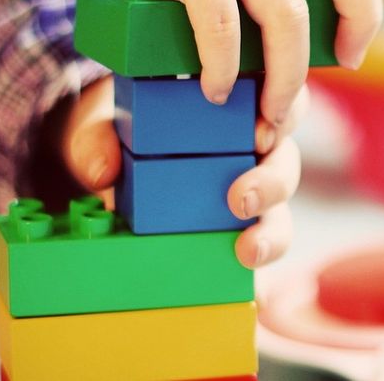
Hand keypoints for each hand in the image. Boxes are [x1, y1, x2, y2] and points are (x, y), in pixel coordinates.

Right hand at [0, 0, 382, 124]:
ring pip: (286, 12)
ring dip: (285, 75)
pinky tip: (212, 89)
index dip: (361, 5)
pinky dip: (222, 65)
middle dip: (350, 28)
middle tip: (332, 74)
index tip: (348, 51)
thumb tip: (265, 53)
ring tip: (267, 113)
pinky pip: (220, 21)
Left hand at [60, 76, 307, 268]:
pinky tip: (256, 282)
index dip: (283, 115)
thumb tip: (102, 172)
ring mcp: (252, 187)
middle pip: (286, 158)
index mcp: (235, 104)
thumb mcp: (103, 124)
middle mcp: (253, 146)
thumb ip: (96, 139)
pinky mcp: (243, 224)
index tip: (259, 136)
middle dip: (273, 181)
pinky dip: (263, 256)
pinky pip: (265, 241)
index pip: (279, 101)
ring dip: (273, 230)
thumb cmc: (121, 130)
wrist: (109, 164)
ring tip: (249, 248)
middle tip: (242, 198)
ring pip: (281, 207)